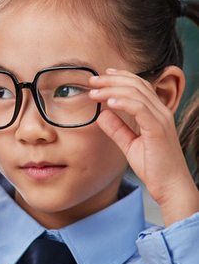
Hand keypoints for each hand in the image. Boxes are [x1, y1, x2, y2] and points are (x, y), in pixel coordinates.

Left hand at [89, 68, 198, 226]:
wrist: (171, 187)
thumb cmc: (154, 167)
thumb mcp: (130, 145)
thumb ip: (118, 129)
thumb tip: (102, 114)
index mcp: (156, 113)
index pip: (140, 85)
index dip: (120, 77)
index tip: (102, 76)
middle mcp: (161, 112)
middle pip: (136, 84)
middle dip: (112, 79)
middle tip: (92, 80)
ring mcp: (161, 119)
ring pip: (136, 93)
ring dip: (112, 89)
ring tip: (95, 92)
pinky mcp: (158, 130)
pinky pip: (140, 108)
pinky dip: (123, 102)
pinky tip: (109, 103)